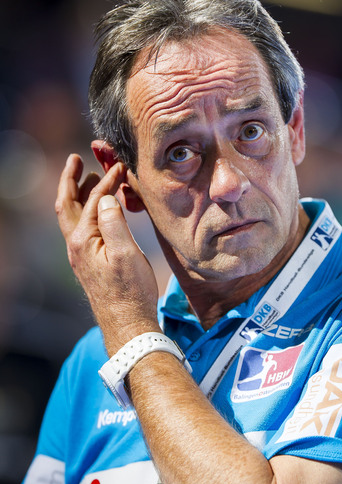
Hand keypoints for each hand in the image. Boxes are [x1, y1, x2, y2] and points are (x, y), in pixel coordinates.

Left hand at [55, 154, 159, 354]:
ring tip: (89, 177)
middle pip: (68, 205)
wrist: (128, 324)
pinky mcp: (90, 262)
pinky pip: (82, 227)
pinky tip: (100, 209)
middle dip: (71, 180)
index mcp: (83, 241)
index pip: (92, 201)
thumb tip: (105, 198)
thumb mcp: (126, 254)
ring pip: (74, 216)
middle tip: (76, 159)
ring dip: (79, 194)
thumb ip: (113, 222)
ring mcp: (81, 255)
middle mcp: (76, 246)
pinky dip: (87, 210)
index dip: (106, 181)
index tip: (120, 166)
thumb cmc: (131, 291)